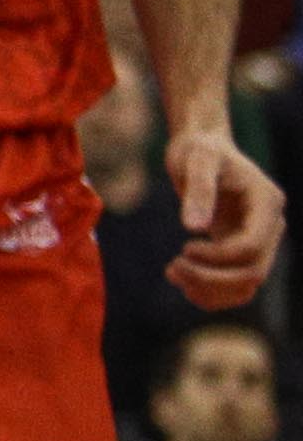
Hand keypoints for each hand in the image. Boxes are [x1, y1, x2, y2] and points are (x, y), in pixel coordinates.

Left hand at [165, 124, 284, 306]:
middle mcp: (269, 226)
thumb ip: (198, 190)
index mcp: (266, 204)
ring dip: (209, 290)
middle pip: (253, 273)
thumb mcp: (196, 161)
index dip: (218, 257)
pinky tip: (182, 280)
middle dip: (210, 278)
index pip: (252, 247)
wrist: (202, 148)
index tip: (184, 248)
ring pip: (246, 286)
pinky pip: (235, 285)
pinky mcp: (241, 249)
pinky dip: (211, 292)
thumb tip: (195, 227)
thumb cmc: (199, 150)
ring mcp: (259, 240)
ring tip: (172, 273)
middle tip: (171, 267)